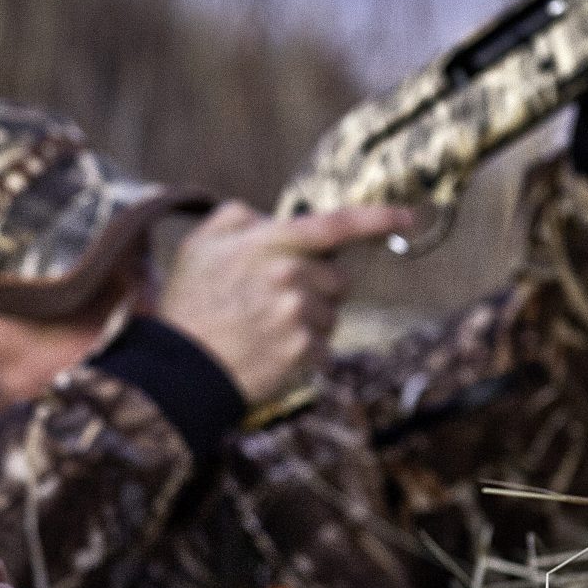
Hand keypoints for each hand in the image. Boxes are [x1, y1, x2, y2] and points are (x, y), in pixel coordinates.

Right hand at [155, 201, 413, 403]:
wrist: (180, 371)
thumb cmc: (188, 306)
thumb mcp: (197, 246)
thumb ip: (235, 217)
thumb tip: (270, 218)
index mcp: (268, 243)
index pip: (335, 224)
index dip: (377, 217)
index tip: (406, 216)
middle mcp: (288, 273)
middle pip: (337, 279)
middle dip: (317, 290)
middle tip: (275, 306)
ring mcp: (297, 313)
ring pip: (331, 314)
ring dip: (309, 323)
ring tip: (266, 333)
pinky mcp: (303, 349)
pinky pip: (322, 347)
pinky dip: (304, 354)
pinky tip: (271, 354)